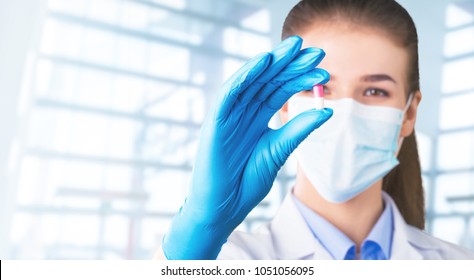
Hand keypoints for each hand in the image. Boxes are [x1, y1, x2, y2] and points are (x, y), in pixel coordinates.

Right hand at [162, 36, 332, 258]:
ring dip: (272, 62)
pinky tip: (264, 62)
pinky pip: (229, 93)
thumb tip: (326, 111)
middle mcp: (243, 111)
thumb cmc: (247, 181)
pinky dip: (245, 75)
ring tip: (295, 49)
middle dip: (291, 64)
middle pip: (268, 80)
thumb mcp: (278, 151)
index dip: (301, 78)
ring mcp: (229, 114)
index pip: (281, 91)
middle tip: (315, 51)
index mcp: (257, 118)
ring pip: (251, 80)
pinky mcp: (215, 121)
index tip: (324, 72)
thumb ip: (298, 130)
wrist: (224, 207)